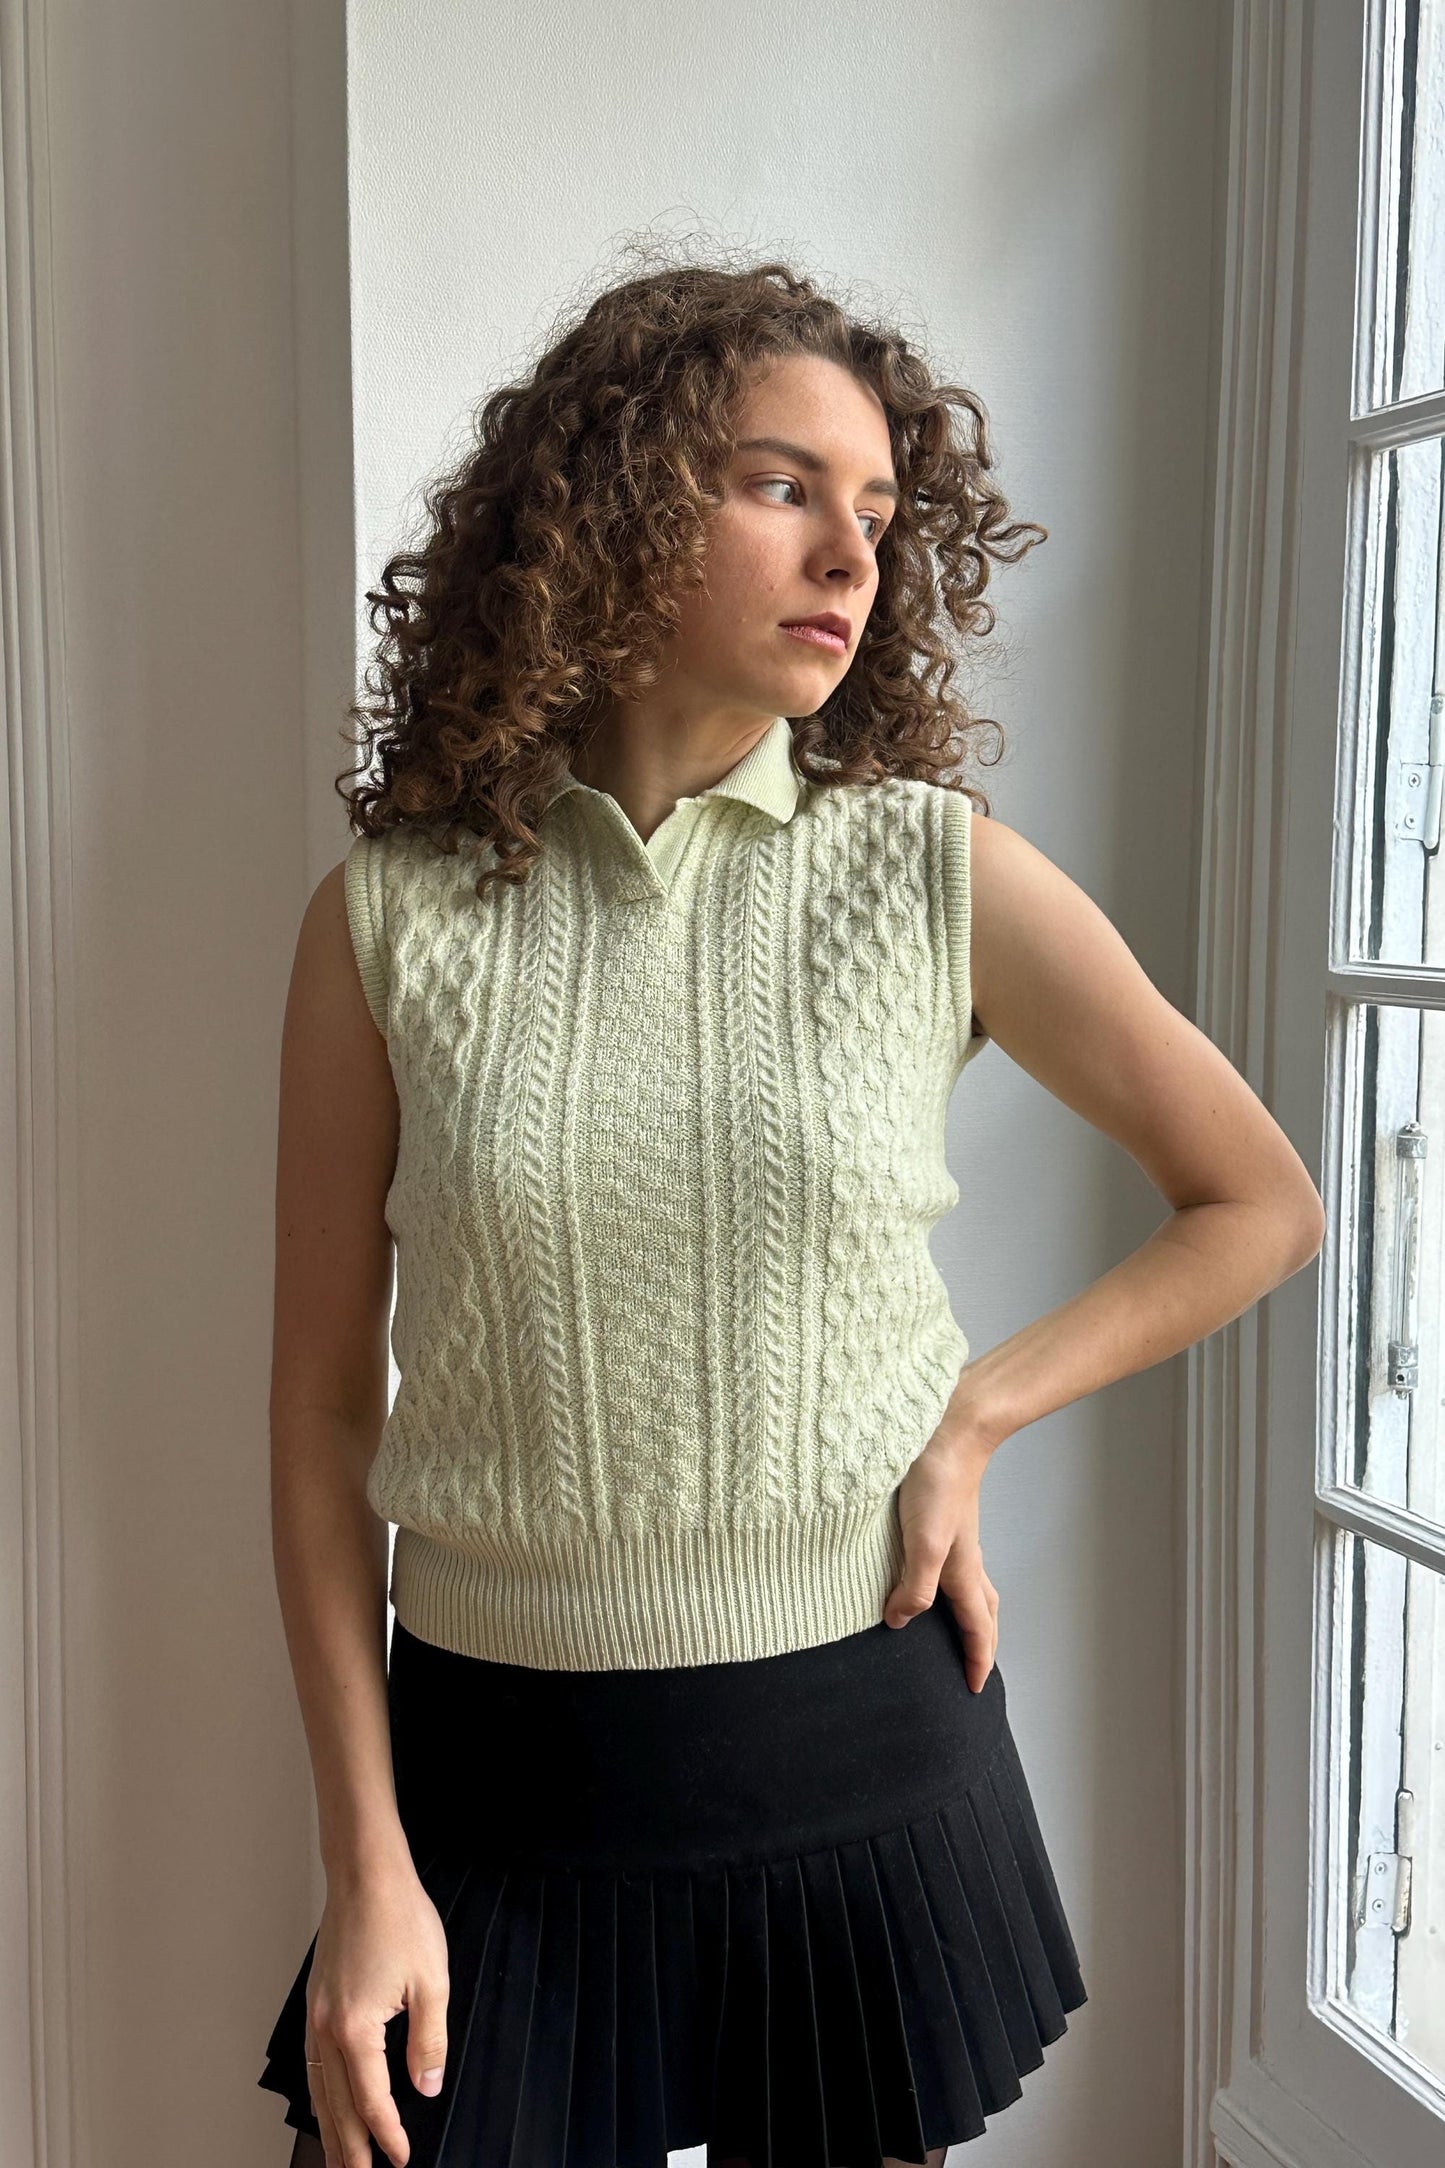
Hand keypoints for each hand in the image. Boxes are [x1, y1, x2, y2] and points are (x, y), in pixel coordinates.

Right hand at [303, 1857, 449, 2167]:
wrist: (365, 1874)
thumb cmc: (400, 1917)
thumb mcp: (431, 1981)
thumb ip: (428, 2041)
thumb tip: (426, 2086)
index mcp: (356, 2028)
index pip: (372, 2100)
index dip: (388, 2134)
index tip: (401, 2158)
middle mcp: (327, 2027)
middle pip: (336, 2105)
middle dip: (349, 2147)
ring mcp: (315, 2015)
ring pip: (317, 2088)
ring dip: (329, 2127)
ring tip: (339, 2157)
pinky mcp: (315, 2002)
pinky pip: (312, 2063)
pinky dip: (318, 2092)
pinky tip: (326, 2103)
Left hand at [884, 1428, 998, 1691]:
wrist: (949, 1431)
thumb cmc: (938, 1484)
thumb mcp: (923, 1543)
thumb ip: (914, 1586)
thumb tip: (901, 1621)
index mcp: (964, 1572)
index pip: (978, 1628)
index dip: (977, 1660)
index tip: (975, 1689)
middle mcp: (965, 1559)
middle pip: (982, 1611)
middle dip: (981, 1642)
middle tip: (972, 1666)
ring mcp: (956, 1538)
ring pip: (970, 1587)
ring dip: (967, 1614)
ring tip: (952, 1630)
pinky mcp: (943, 1519)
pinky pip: (951, 1565)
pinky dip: (947, 1585)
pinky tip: (925, 1575)